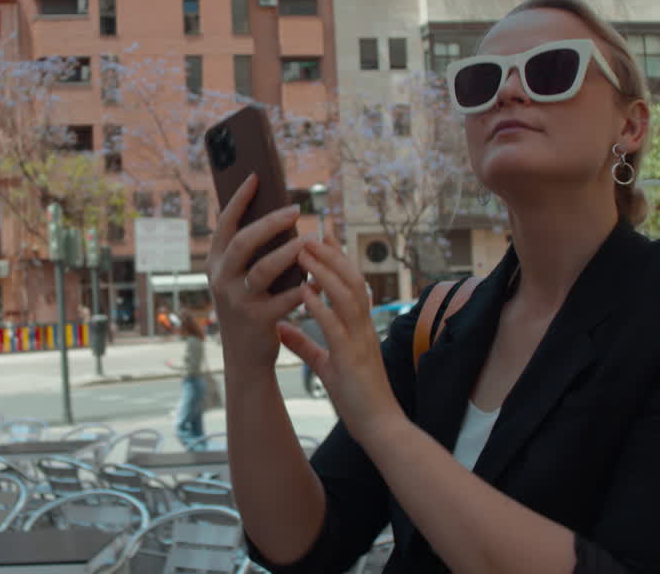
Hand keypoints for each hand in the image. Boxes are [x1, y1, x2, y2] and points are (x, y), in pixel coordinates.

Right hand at [205, 173, 308, 372]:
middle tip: (296, 209)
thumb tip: (277, 213)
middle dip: (270, 222)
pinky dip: (304, 286)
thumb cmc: (249, 307)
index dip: (239, 199)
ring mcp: (237, 301)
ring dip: (290, 252)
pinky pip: (285, 298)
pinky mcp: (257, 320)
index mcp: (216, 264)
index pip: (224, 224)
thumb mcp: (239, 278)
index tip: (256, 176)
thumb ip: (251, 252)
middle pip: (244, 242)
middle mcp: (221, 279)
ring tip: (311, 241)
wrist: (245, 357)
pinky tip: (319, 276)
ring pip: (264, 269)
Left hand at [280, 237, 404, 444]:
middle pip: (352, 280)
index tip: (321, 237)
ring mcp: (360, 340)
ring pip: (347, 296)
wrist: (379, 427)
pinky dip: (320, 307)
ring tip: (304, 251)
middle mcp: (364, 327)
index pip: (350, 284)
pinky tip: (303, 293)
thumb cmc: (356, 398)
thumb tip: (281, 327)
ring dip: (324, 271)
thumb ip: (305, 344)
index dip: (337, 259)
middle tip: (312, 232)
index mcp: (359, 327)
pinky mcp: (352, 358)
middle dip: (332, 255)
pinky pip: (336, 327)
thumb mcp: (325, 365)